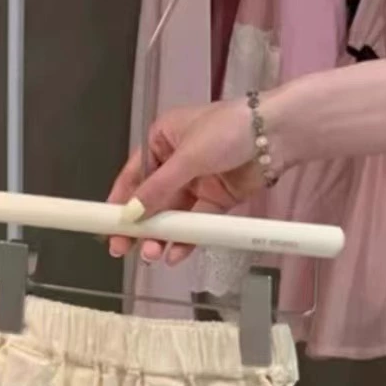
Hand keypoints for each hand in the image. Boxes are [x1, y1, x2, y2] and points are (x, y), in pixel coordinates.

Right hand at [106, 100, 266, 263]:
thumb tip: (130, 215)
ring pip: (171, 216)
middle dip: (139, 227)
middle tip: (124, 250)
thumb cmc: (229, 130)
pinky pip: (194, 223)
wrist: (279, 135)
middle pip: (150, 201)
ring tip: (152, 255)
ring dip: (161, 237)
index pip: (133, 176)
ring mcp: (196, 183)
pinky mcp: (215, 200)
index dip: (120, 202)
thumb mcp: (188, 157)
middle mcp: (175, 162)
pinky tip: (175, 253)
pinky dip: (185, 239)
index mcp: (162, 140)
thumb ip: (158, 189)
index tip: (107, 227)